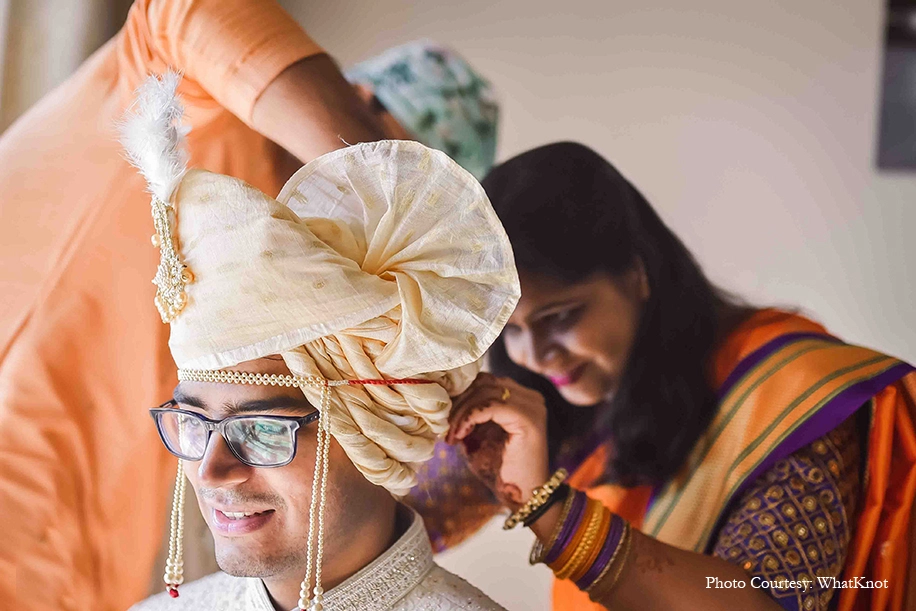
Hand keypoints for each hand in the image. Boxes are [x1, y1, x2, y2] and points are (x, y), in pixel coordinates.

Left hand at [446, 372, 549, 510]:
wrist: (523, 498)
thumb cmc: (499, 469)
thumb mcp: (477, 435)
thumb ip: (468, 415)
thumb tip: (442, 399)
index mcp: (520, 397)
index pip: (484, 380)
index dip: (460, 394)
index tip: (443, 416)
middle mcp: (530, 397)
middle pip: (484, 382)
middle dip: (458, 402)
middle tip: (444, 426)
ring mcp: (532, 406)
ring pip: (486, 391)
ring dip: (461, 412)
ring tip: (451, 435)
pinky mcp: (529, 419)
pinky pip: (492, 406)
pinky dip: (470, 417)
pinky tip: (460, 435)